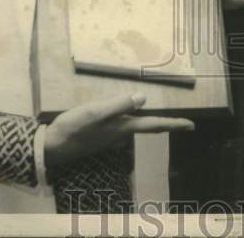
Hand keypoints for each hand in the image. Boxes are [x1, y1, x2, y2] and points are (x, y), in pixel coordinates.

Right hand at [44, 93, 193, 169]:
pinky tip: (123, 111)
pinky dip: (126, 117)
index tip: (192, 126)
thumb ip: (119, 105)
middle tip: (178, 120)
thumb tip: (143, 98)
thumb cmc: (74, 127)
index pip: (154, 125)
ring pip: (132, 125)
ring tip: (154, 111)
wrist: (52, 146)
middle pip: (146, 126)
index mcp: (123, 127)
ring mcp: (110, 136)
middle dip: (162, 122)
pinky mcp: (100, 134)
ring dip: (143, 119)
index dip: (174, 124)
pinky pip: (119, 124)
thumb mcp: (97, 112)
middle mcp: (120, 134)